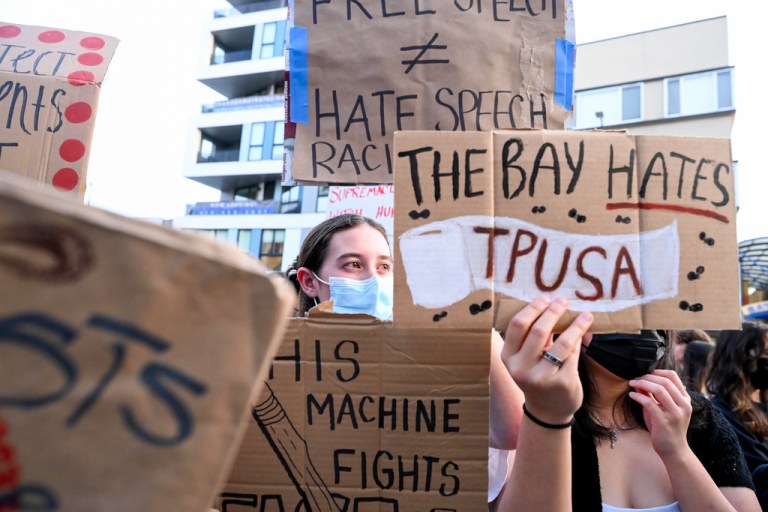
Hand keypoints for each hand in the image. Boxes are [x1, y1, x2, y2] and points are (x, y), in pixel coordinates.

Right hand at [501, 296, 592, 424]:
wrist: (547, 410)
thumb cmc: (537, 375)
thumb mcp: (526, 358)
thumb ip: (533, 336)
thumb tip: (552, 305)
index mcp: (508, 357)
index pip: (518, 325)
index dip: (533, 309)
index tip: (545, 298)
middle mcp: (521, 368)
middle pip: (538, 331)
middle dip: (553, 312)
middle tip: (562, 301)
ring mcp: (542, 378)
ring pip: (561, 343)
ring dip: (575, 325)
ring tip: (585, 315)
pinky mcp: (563, 383)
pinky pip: (573, 355)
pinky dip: (579, 341)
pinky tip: (584, 332)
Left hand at [629, 369, 691, 457]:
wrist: (674, 450)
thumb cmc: (666, 428)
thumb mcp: (661, 408)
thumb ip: (651, 395)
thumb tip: (638, 380)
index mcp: (684, 400)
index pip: (673, 376)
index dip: (657, 371)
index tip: (644, 372)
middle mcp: (683, 405)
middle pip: (665, 381)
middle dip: (647, 376)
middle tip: (635, 377)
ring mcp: (675, 414)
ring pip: (659, 390)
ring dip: (643, 383)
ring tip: (632, 383)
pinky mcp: (664, 422)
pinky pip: (650, 403)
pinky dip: (639, 396)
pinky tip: (632, 395)